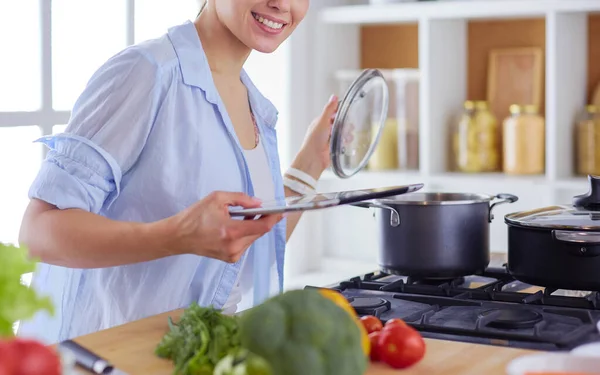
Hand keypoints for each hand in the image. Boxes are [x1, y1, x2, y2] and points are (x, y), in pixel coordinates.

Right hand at [165, 192, 282, 262]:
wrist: (178, 237)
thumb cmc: (194, 217)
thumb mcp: (217, 198)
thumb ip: (241, 199)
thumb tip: (258, 203)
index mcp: (231, 232)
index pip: (262, 227)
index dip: (273, 218)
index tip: (281, 211)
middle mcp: (234, 247)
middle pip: (259, 233)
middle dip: (261, 220)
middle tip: (256, 209)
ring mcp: (233, 255)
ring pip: (252, 239)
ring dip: (252, 227)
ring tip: (240, 217)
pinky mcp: (230, 259)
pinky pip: (245, 244)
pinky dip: (244, 234)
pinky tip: (234, 227)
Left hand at [292, 94, 339, 179]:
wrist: (313, 158)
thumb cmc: (314, 140)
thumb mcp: (322, 121)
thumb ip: (329, 109)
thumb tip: (334, 96)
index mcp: (320, 122)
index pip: (332, 113)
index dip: (340, 112)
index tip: (347, 111)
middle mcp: (324, 130)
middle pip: (339, 123)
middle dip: (345, 124)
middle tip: (348, 127)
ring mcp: (328, 139)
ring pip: (341, 133)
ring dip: (346, 134)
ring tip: (347, 136)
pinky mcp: (332, 147)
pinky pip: (342, 142)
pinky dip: (345, 142)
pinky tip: (345, 143)